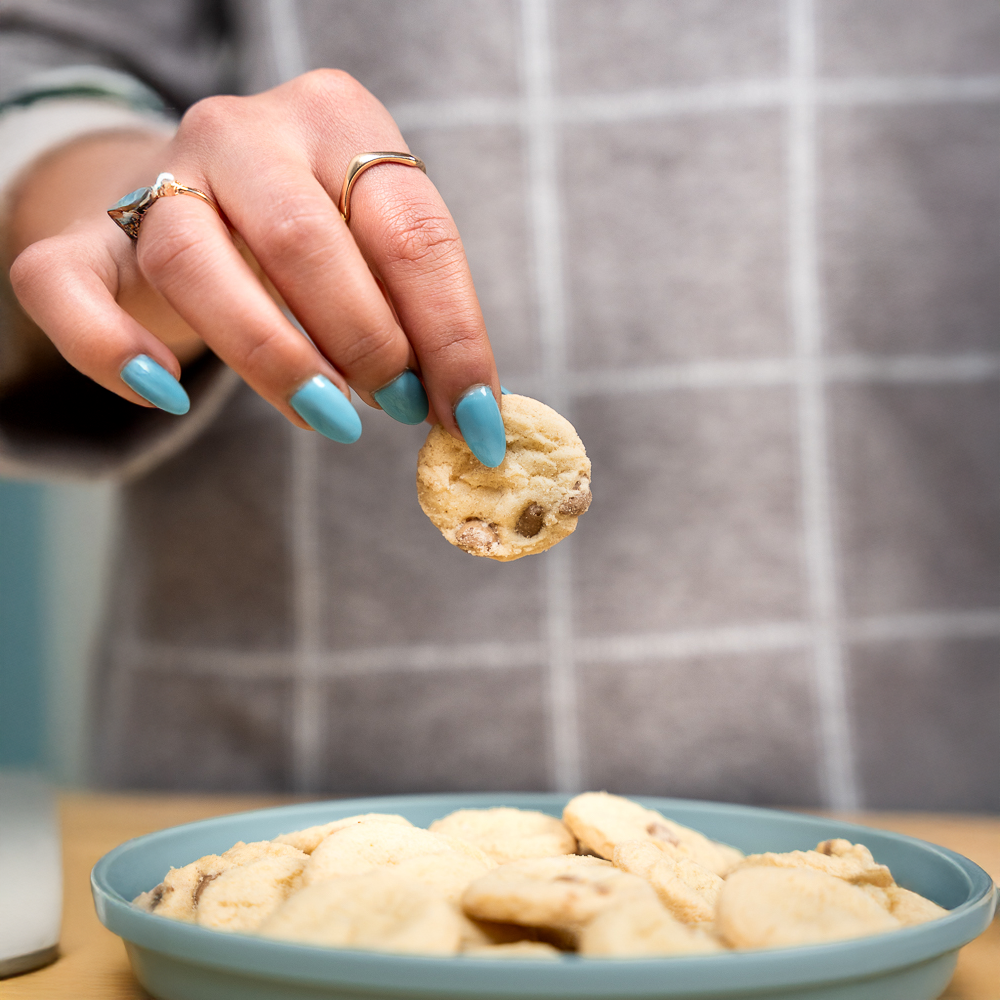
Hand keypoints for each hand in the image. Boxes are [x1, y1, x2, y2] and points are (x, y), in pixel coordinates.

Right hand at [8, 70, 505, 463]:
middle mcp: (244, 131)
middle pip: (306, 240)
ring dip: (274, 355)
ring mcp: (158, 175)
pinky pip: (65, 284)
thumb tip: (471, 412)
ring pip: (195, 261)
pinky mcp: (87, 234)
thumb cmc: (314, 240)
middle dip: (367, 342)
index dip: (452, 336)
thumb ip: (417, 312)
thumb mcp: (377, 251)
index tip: (474, 419)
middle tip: (398, 407)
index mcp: (340, 120)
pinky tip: (167, 394)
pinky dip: (111, 348)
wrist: (201, 198)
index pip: (412, 232)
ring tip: (330, 416)